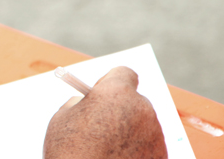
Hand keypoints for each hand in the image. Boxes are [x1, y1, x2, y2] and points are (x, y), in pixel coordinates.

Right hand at [44, 67, 167, 158]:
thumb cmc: (69, 153)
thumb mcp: (63, 118)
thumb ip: (80, 103)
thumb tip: (89, 103)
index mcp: (116, 93)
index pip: (124, 73)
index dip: (111, 82)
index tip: (102, 91)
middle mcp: (141, 109)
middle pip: (135, 100)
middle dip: (120, 109)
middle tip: (102, 123)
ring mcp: (154, 135)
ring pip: (143, 125)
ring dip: (130, 131)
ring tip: (107, 149)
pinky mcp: (161, 157)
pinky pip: (148, 147)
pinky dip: (137, 152)